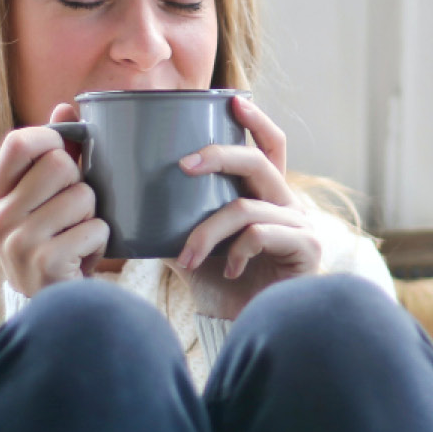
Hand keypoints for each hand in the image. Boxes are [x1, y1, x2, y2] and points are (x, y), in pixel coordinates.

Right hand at [0, 101, 108, 296]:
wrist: (52, 307)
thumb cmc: (51, 243)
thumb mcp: (41, 201)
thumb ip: (52, 154)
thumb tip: (65, 106)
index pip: (19, 142)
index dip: (51, 138)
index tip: (65, 154)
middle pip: (60, 164)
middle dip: (81, 183)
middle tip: (75, 209)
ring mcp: (19, 241)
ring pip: (83, 196)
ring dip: (93, 215)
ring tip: (79, 234)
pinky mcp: (46, 262)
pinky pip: (95, 228)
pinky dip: (100, 240)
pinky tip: (84, 255)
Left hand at [173, 95, 321, 318]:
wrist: (248, 330)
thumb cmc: (224, 289)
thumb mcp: (191, 247)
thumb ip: (173, 221)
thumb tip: (126, 200)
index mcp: (267, 197)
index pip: (270, 147)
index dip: (256, 121)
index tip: (232, 101)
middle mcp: (289, 205)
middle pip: (257, 162)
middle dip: (218, 156)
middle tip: (182, 165)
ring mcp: (301, 226)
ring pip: (245, 207)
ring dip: (207, 232)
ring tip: (186, 257)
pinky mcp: (306, 249)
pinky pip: (260, 233)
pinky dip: (235, 251)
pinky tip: (228, 271)